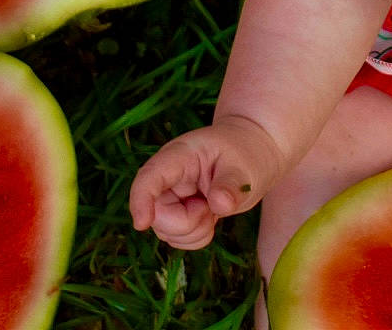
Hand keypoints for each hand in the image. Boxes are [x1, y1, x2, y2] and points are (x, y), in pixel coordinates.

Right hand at [129, 115, 283, 248]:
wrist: (251, 155)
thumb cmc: (246, 153)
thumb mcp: (244, 165)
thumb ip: (230, 184)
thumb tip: (220, 204)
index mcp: (179, 156)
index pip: (149, 177)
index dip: (140, 200)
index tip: (141, 224)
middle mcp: (167, 178)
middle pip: (157, 214)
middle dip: (186, 223)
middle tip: (213, 207)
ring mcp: (169, 199)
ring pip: (166, 232)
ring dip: (194, 230)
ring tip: (215, 207)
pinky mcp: (176, 215)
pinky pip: (178, 239)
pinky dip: (197, 236)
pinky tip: (211, 217)